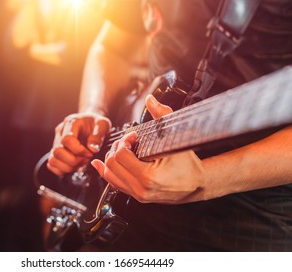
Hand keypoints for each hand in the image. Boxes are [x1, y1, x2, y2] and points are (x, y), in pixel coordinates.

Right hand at [47, 112, 110, 175]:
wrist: (91, 121)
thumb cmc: (96, 123)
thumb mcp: (103, 124)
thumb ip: (99, 136)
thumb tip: (93, 149)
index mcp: (71, 123)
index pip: (67, 140)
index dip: (79, 150)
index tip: (90, 153)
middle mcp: (60, 132)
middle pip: (57, 151)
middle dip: (74, 161)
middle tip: (86, 159)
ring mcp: (56, 142)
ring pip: (53, 159)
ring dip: (68, 167)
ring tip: (81, 163)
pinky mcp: (55, 151)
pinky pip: (51, 164)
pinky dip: (62, 169)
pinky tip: (74, 166)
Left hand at [91, 95, 205, 203]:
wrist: (197, 185)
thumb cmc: (189, 164)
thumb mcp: (177, 139)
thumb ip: (162, 117)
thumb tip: (150, 100)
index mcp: (149, 177)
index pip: (121, 156)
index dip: (124, 141)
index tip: (133, 135)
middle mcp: (141, 189)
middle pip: (112, 165)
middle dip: (116, 148)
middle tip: (127, 141)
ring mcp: (138, 195)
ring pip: (110, 176)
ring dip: (109, 160)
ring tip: (118, 148)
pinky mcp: (137, 196)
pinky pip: (115, 184)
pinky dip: (106, 172)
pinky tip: (99, 164)